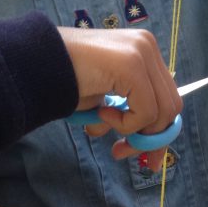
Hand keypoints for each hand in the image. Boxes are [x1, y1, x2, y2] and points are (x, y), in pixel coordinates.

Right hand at [57, 27, 181, 170]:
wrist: (36, 64)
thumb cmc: (66, 81)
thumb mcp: (107, 99)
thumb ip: (129, 111)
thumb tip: (147, 144)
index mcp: (144, 52)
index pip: (167, 98)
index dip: (159, 132)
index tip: (148, 159)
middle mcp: (147, 47)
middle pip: (171, 107)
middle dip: (149, 139)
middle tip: (121, 152)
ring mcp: (142, 53)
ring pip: (162, 113)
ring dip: (133, 132)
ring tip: (102, 126)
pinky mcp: (133, 65)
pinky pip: (146, 112)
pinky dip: (124, 123)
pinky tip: (100, 112)